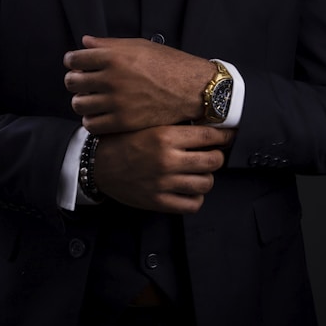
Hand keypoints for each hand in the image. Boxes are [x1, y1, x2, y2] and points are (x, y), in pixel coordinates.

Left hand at [63, 35, 213, 132]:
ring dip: (82, 100)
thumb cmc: (169, 64)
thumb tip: (85, 42)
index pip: (75, 59)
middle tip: (83, 81)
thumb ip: (109, 44)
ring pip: (79, 104)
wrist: (193, 89)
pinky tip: (100, 113)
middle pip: (72, 82)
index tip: (76, 64)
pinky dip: (92, 119)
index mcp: (114, 57)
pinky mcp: (124, 122)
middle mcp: (112, 79)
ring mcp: (117, 102)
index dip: (72, 61)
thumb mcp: (139, 45)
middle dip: (75, 80)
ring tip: (92, 98)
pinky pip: (92, 124)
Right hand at [93, 124, 235, 212]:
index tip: (227, 135)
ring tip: (200, 171)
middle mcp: (168, 160)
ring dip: (207, 176)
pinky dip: (196, 197)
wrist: (97, 164)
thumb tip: (205, 122)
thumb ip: (174, 124)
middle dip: (217, 156)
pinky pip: (192, 204)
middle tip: (212, 153)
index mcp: (165, 136)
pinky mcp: (159, 201)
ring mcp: (164, 183)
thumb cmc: (122, 140)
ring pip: (206, 183)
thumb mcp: (147, 123)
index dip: (224, 135)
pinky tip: (189, 188)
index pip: (209, 136)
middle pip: (214, 160)